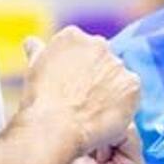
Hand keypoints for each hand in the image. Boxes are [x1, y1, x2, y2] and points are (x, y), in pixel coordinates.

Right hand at [20, 29, 140, 157]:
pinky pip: (130, 93)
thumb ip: (37, 50)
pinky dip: (122, 104)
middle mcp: (98, 44)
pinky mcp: (131, 84)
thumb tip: (32, 42)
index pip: (82, 47)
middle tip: (83, 99)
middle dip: (96, 76)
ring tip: (93, 111)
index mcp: (73, 36)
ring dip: (110, 90)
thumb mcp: (33, 68)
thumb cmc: (41, 99)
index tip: (71, 85)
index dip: (78, 68)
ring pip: (117, 76)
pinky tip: (106, 115)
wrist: (56, 126)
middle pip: (102, 59)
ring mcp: (117, 64)